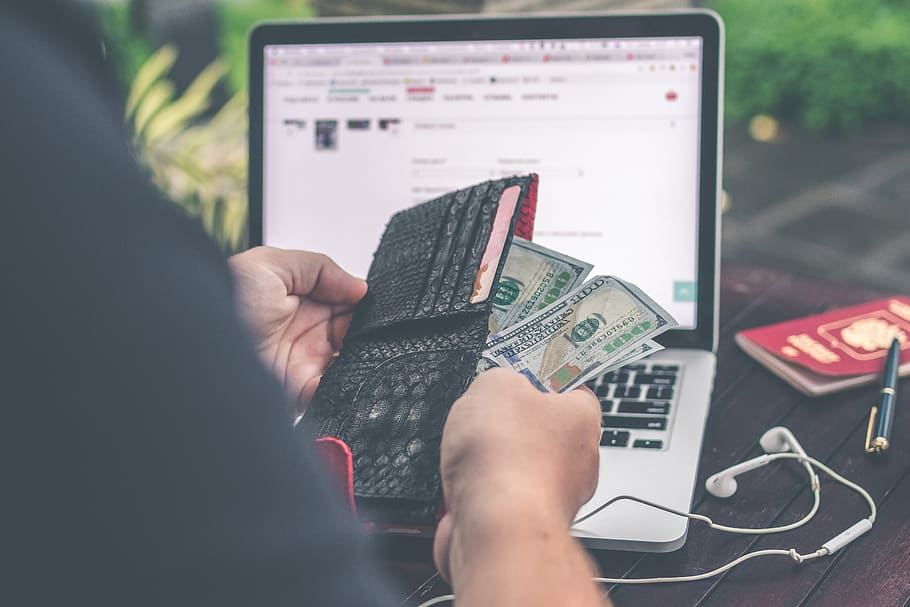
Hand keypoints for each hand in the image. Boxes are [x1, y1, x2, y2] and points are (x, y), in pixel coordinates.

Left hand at [229, 246, 366, 413]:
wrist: (192, 348)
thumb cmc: (223, 302)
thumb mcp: (271, 265)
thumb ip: (320, 269)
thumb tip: (359, 286)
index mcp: (298, 300)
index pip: (344, 301)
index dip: (360, 301)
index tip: (368, 301)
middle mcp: (302, 332)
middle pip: (352, 333)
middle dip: (364, 330)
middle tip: (363, 326)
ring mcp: (303, 363)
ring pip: (349, 362)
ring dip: (358, 355)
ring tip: (354, 346)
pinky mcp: (300, 392)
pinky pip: (333, 391)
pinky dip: (345, 383)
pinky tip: (342, 369)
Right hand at [433, 368, 600, 581]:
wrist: (495, 528)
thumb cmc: (508, 459)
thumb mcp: (495, 383)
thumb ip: (501, 379)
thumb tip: (495, 387)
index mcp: (582, 418)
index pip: (572, 390)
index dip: (541, 380)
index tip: (519, 377)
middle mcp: (577, 461)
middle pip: (539, 431)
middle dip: (507, 426)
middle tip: (483, 418)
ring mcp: (552, 498)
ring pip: (514, 469)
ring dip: (487, 464)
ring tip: (467, 459)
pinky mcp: (525, 526)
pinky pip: (495, 502)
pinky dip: (475, 497)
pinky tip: (462, 492)